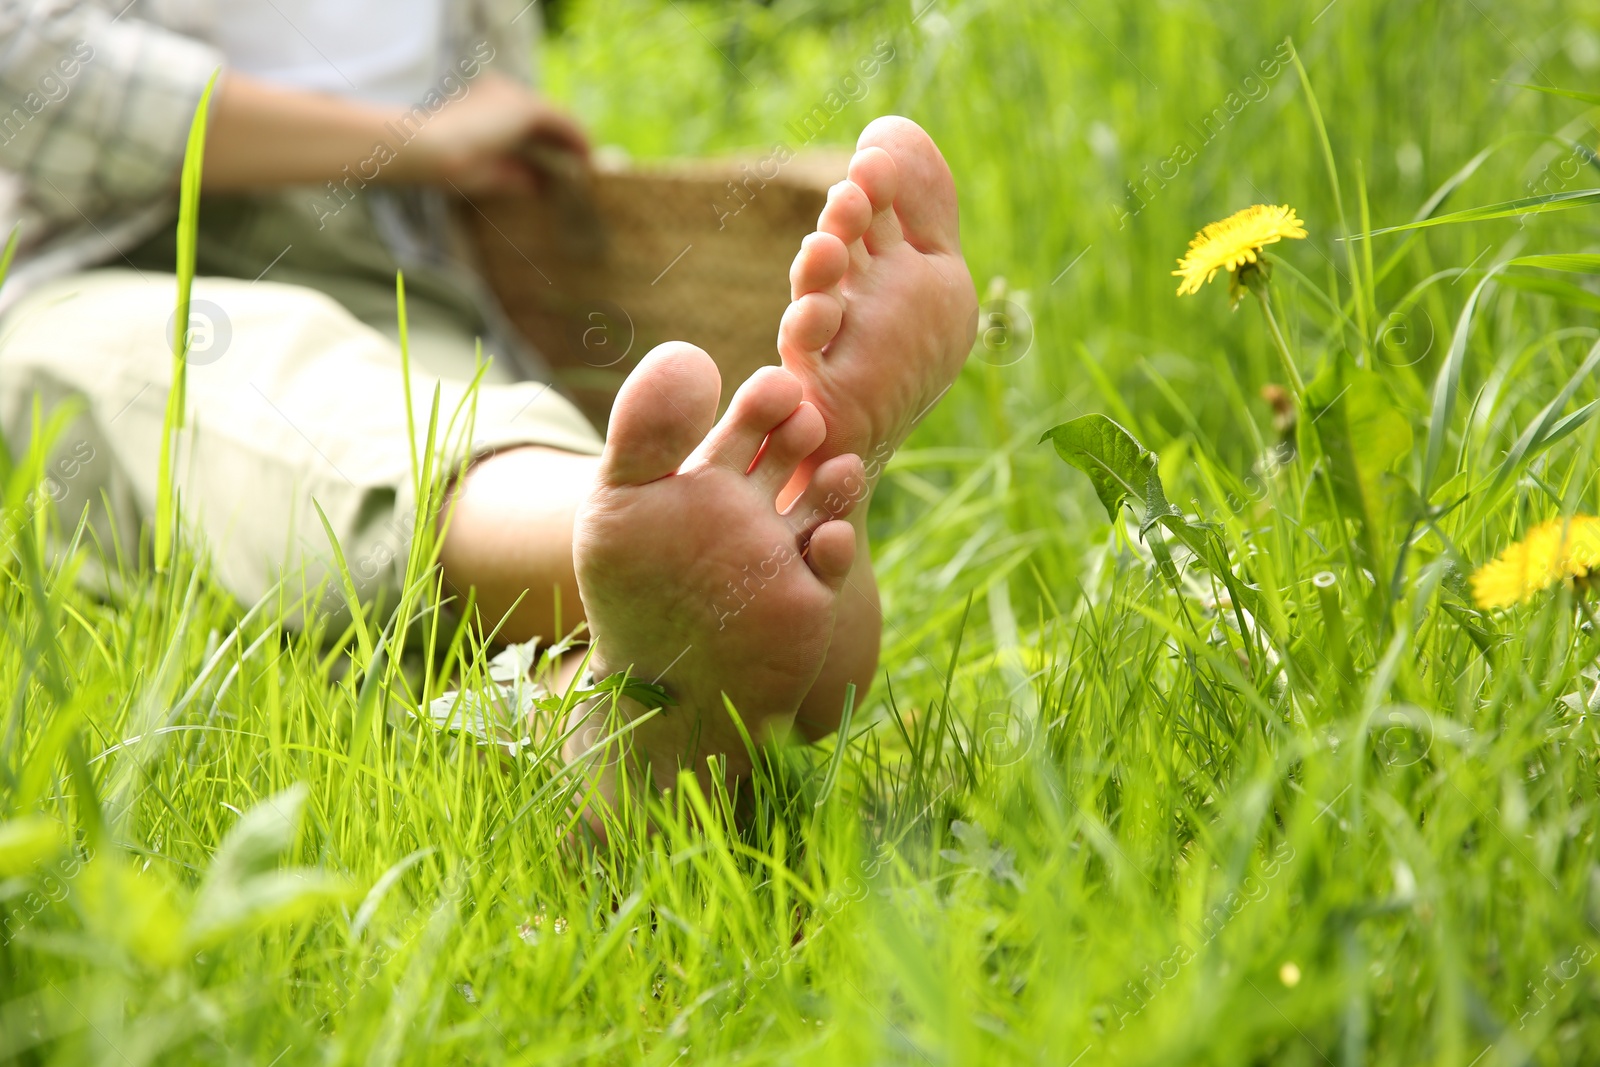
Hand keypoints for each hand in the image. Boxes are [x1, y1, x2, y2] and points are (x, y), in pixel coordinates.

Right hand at [396, 74, 589, 193]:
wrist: (427, 149)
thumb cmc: (443, 164)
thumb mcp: (486, 170)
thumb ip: (515, 173)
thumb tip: (541, 185)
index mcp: (483, 101)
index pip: (521, 119)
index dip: (543, 140)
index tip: (558, 161)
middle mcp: (500, 91)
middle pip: (541, 116)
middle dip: (561, 139)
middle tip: (579, 163)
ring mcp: (513, 96)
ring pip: (555, 117)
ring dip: (573, 140)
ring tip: (586, 164)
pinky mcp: (526, 108)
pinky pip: (563, 122)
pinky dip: (577, 141)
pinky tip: (587, 160)